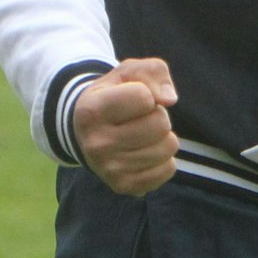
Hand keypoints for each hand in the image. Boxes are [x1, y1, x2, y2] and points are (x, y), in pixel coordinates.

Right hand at [74, 58, 178, 195]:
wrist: (88, 131)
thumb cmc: (115, 95)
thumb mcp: (128, 72)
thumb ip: (153, 71)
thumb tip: (169, 100)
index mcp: (91, 110)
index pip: (144, 97)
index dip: (146, 93)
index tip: (131, 97)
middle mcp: (96, 143)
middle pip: (160, 123)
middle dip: (158, 115)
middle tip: (140, 118)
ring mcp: (109, 169)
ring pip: (168, 147)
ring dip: (162, 136)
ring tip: (142, 134)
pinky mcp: (123, 186)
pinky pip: (168, 169)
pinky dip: (164, 158)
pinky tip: (144, 151)